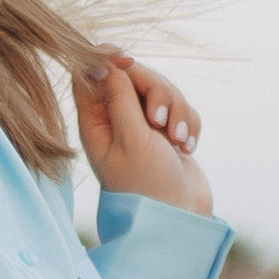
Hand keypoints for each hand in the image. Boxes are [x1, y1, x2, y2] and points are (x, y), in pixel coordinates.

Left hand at [76, 54, 212, 214]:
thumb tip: (102, 62)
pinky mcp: (168, 133)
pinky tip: (186, 149)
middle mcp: (117, 121)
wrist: (179, 218)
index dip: (108, 59)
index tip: (128, 61)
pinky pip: (181, 108)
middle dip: (156, 92)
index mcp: (96, 122)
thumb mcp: (131, 138)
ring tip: (179, 142)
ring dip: (177, 111)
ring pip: (162, 90)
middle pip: (133, 75)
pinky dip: (188, 124)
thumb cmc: (148, 185)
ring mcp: (144, 126)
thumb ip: (120, 97)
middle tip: (159, 121)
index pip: (91, 74)